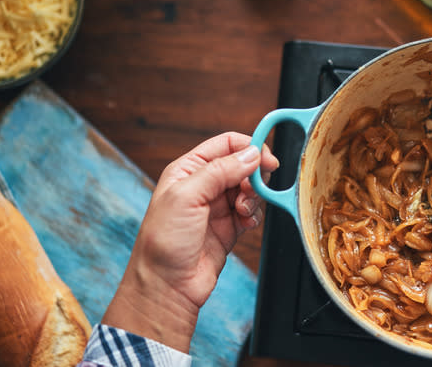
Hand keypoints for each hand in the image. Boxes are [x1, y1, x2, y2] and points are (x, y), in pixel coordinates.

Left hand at [101, 132, 277, 352]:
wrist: (167, 286)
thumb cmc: (164, 242)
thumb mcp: (187, 196)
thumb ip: (220, 171)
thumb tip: (251, 154)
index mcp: (188, 169)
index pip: (226, 144)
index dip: (249, 147)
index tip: (267, 160)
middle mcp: (203, 185)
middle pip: (242, 165)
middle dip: (253, 176)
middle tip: (251, 191)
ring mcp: (217, 207)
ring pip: (250, 189)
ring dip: (254, 198)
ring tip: (242, 213)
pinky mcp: (229, 227)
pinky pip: (252, 212)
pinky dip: (254, 216)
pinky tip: (244, 225)